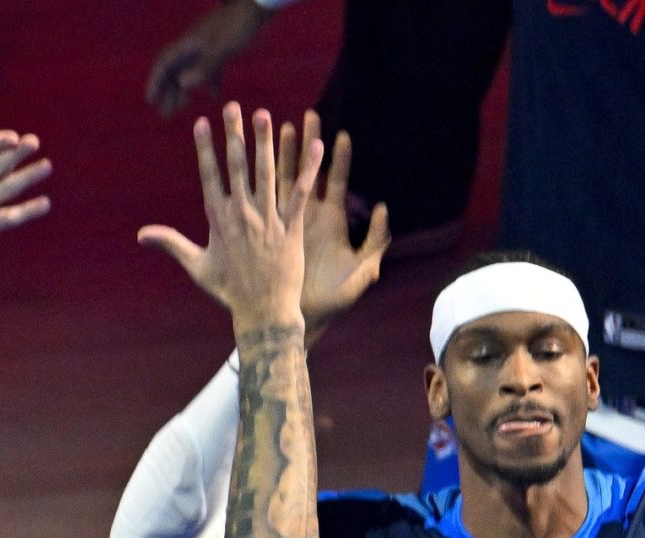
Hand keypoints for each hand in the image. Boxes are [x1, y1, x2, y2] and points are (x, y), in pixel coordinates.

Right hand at [139, 103, 320, 333]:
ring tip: (264, 115)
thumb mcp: (197, 266)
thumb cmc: (229, 291)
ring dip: (265, 143)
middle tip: (233, 106)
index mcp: (219, 220)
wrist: (263, 313)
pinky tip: (314, 146)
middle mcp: (242, 215)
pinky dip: (307, 169)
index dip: (206, 148)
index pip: (210, 176)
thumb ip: (171, 244)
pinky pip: (299, 193)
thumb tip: (140, 235)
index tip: (202, 123)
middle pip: (237, 167)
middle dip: (234, 134)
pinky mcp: (290, 228)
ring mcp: (267, 220)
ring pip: (267, 173)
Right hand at [147, 1, 269, 119]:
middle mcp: (192, 46)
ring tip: (179, 110)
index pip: (164, 64)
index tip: (150, 100)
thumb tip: (182, 84)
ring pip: (189, 71)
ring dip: (184, 90)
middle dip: (167, 92)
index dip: (156, 82)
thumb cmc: (237, 26)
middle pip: (174, 71)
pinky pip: (209, 69)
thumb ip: (203, 67)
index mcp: (188, 44)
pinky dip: (208, 82)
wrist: (255, 7)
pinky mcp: (219, 49)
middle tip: (163, 114)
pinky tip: (213, 96)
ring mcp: (205, 47)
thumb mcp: (221, 49)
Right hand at [274, 111, 391, 327]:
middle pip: (310, 171)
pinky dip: (265, 180)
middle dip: (309, 143)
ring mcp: (290, 219)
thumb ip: (376, 244)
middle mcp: (311, 215)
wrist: (301, 315)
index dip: (338, 160)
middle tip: (309, 115)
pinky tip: (261, 156)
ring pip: (285, 178)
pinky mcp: (272, 229)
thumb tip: (383, 210)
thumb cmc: (331, 299)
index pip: (334, 182)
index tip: (342, 136)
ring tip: (282, 124)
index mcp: (331, 221)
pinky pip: (267, 199)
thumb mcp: (361, 272)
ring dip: (284, 153)